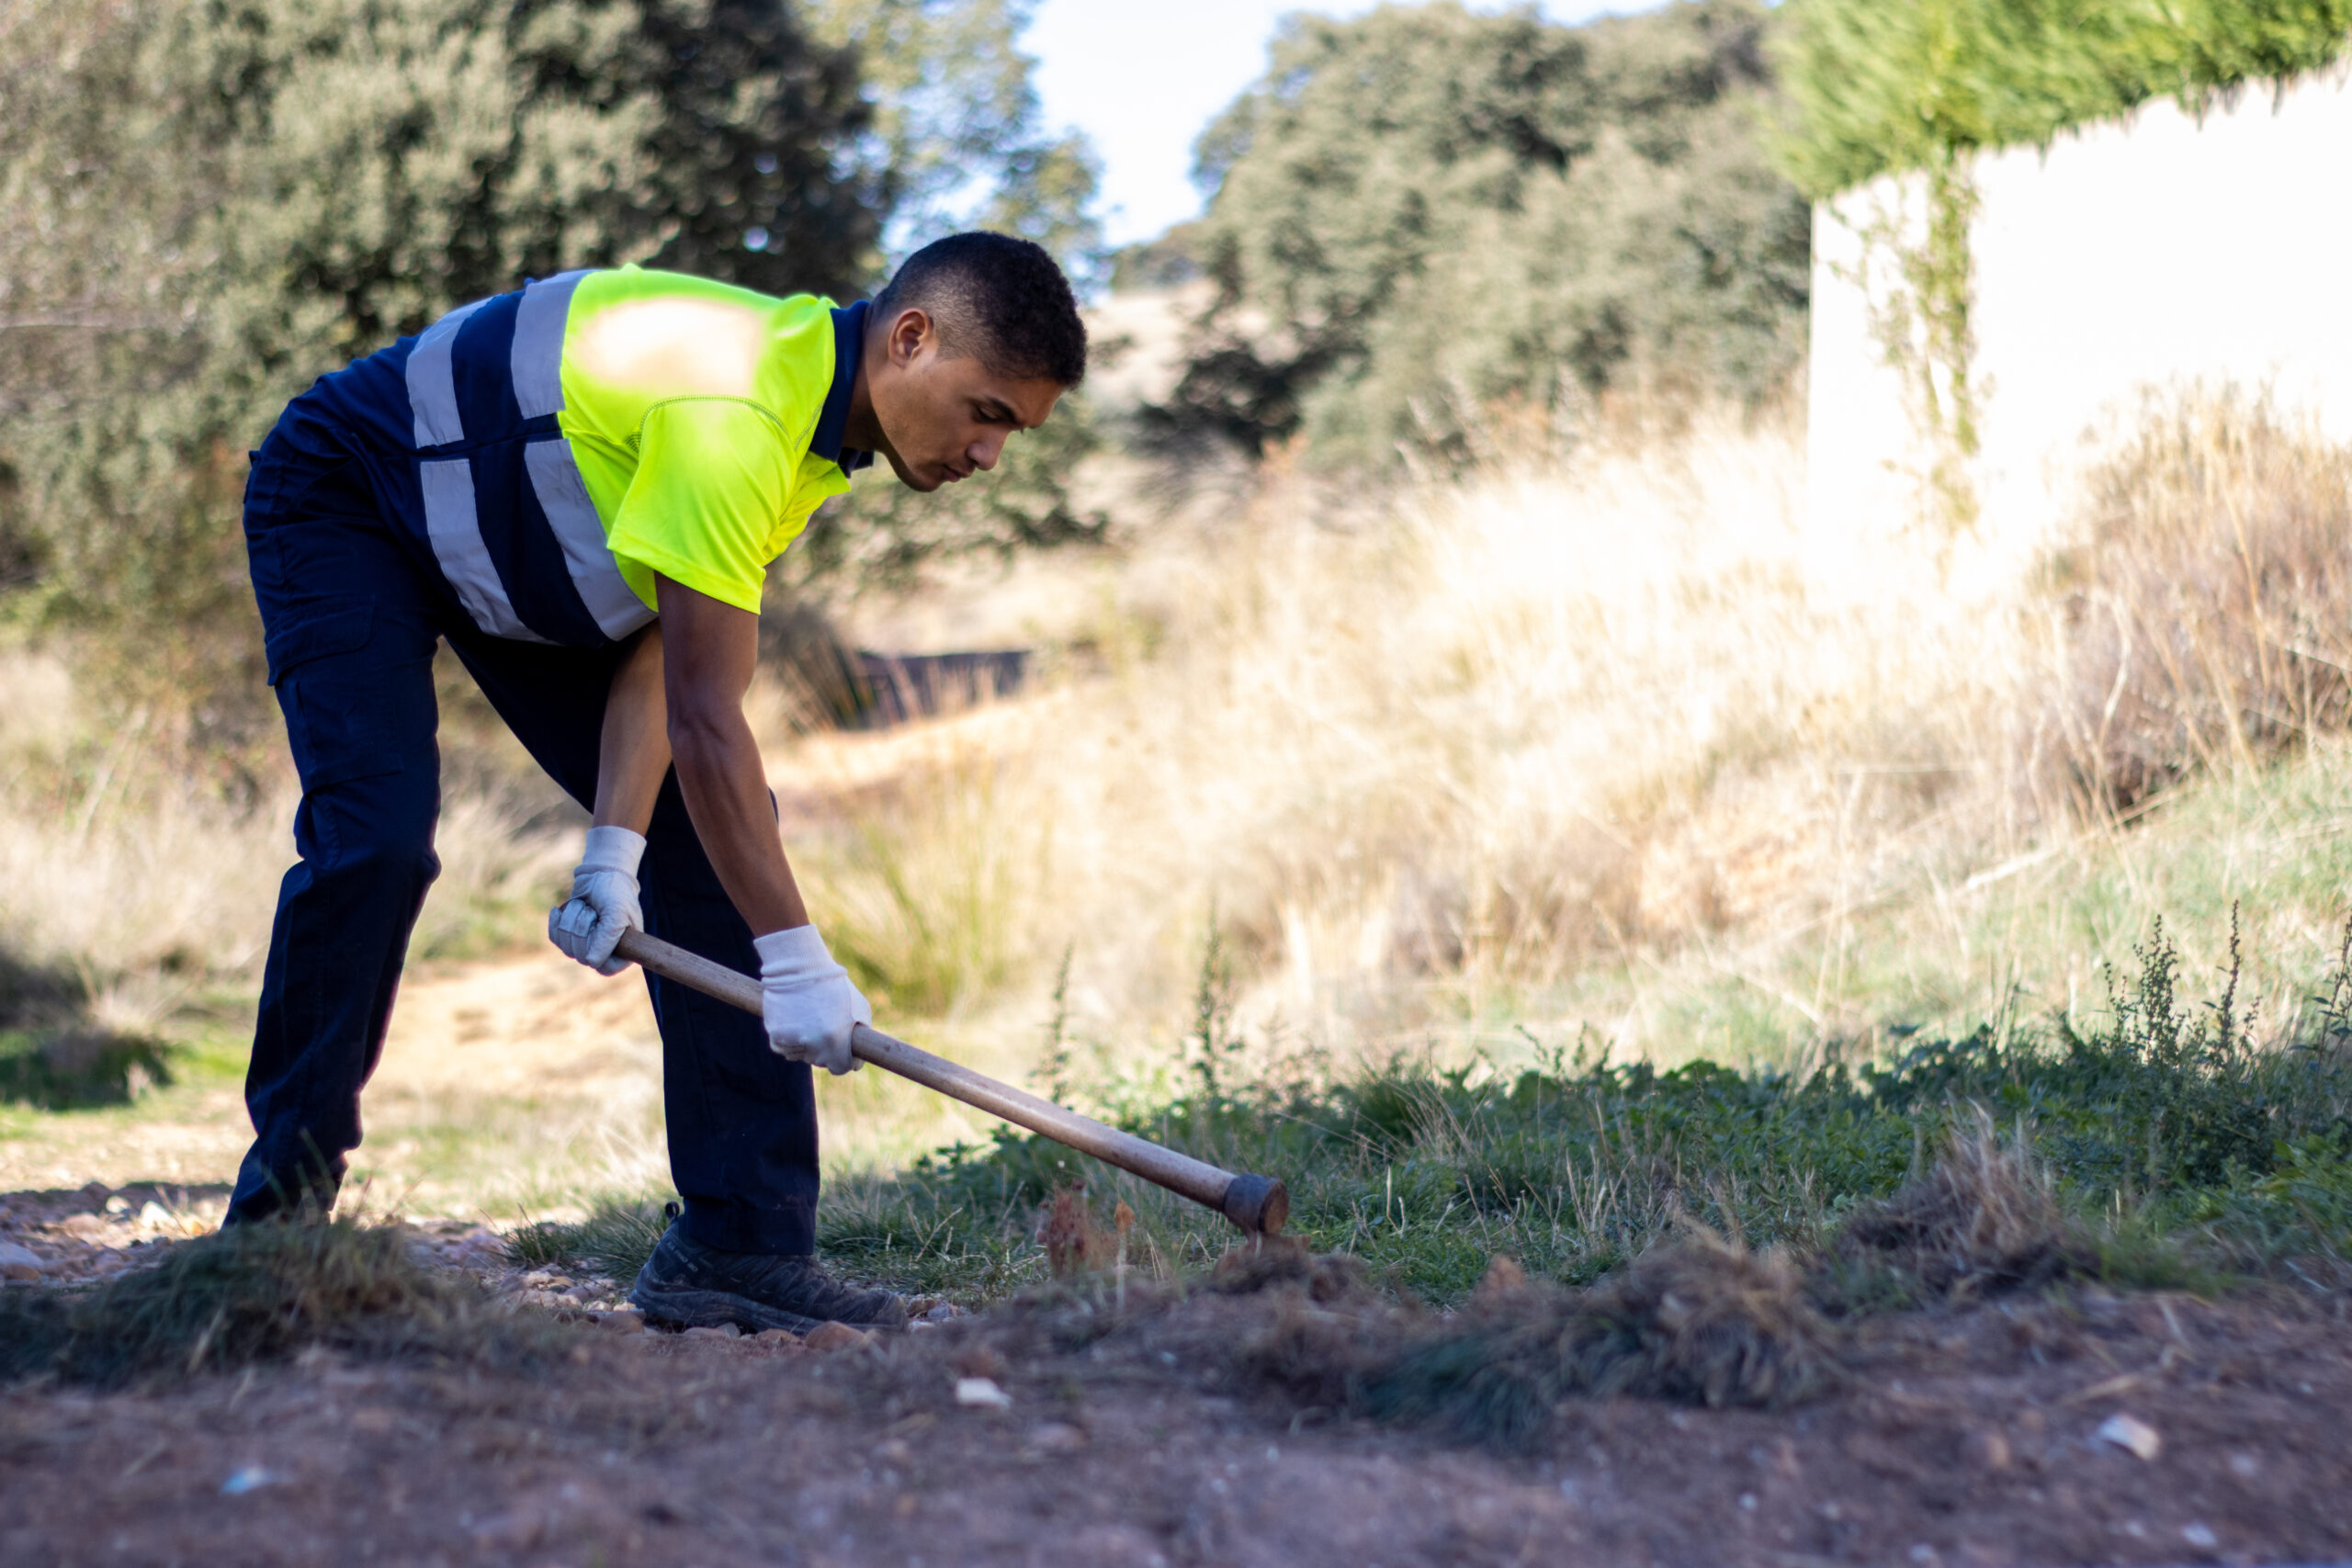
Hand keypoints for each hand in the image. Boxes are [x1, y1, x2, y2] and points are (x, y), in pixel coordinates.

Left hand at [548, 825, 645, 975]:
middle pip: (582, 956)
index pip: (606, 968)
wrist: (600, 874)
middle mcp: (604, 952)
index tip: (600, 929)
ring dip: (571, 921)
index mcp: (624, 950)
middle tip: (592, 911)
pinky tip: (561, 910)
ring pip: (567, 947)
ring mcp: (585, 945)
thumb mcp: (616, 912)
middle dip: (583, 928)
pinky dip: (557, 921)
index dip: (599, 951)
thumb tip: (592, 962)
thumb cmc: (615, 892)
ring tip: (584, 907)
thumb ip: (608, 938)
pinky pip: (555, 938)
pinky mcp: (569, 936)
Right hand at [754, 925, 867, 1074]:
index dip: (846, 1060)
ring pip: (802, 1056)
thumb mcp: (860, 1008)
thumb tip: (857, 1057)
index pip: (841, 1068)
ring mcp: (792, 1041)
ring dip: (807, 1045)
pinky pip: (784, 1048)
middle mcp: (813, 1045)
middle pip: (821, 1061)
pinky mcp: (775, 1035)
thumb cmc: (835, 986)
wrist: (800, 967)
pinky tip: (795, 1022)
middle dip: (827, 1049)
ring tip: (810, 1020)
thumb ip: (860, 1035)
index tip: (846, 1051)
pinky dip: (789, 1041)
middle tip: (826, 1026)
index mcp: (836, 1040)